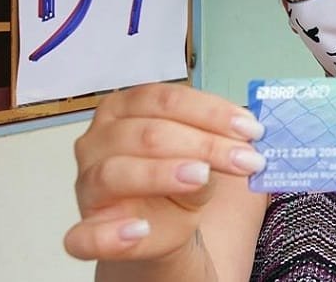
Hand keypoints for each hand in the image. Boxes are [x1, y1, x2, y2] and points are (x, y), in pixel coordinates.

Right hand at [63, 83, 265, 261]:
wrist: (160, 225)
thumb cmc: (176, 179)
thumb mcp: (201, 156)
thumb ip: (213, 145)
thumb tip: (245, 142)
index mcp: (126, 108)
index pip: (167, 99)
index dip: (212, 112)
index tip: (251, 129)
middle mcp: (99, 139)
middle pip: (149, 133)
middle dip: (204, 145)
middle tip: (247, 160)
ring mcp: (88, 183)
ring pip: (117, 172)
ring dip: (162, 174)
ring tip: (202, 177)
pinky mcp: (86, 227)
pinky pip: (84, 234)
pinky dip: (110, 234)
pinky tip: (139, 230)